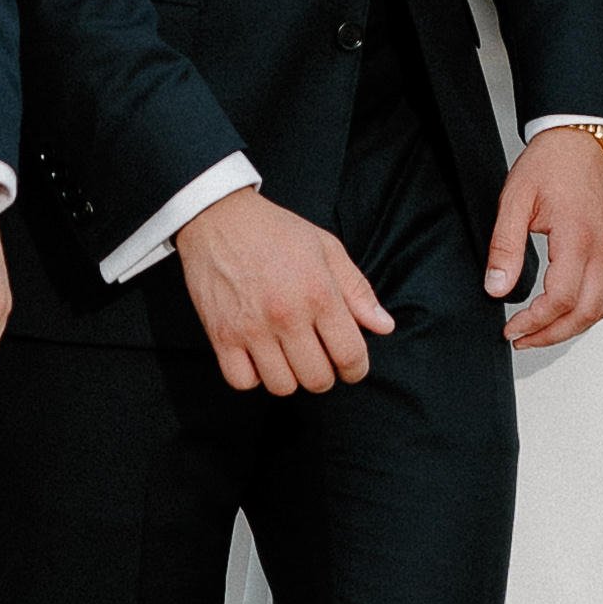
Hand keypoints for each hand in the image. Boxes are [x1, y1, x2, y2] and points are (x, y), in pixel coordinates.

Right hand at [178, 188, 395, 394]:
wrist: (218, 217)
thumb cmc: (276, 231)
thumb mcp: (326, 248)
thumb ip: (357, 290)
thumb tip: (384, 327)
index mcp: (318, 293)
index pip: (349, 355)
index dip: (356, 369)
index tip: (351, 367)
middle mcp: (286, 315)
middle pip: (317, 379)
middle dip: (325, 374)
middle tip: (319, 358)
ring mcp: (251, 328)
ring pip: (282, 386)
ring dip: (290, 377)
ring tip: (288, 356)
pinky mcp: (220, 335)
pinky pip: (242, 381)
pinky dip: (253, 376)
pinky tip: (259, 357)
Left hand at [488, 127, 602, 349]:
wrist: (581, 138)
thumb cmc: (551, 162)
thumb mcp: (516, 200)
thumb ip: (505, 247)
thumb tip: (497, 287)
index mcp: (578, 237)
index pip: (560, 299)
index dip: (534, 322)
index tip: (512, 328)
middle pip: (585, 312)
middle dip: (552, 334)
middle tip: (523, 338)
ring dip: (575, 326)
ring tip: (544, 331)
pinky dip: (596, 309)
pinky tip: (574, 310)